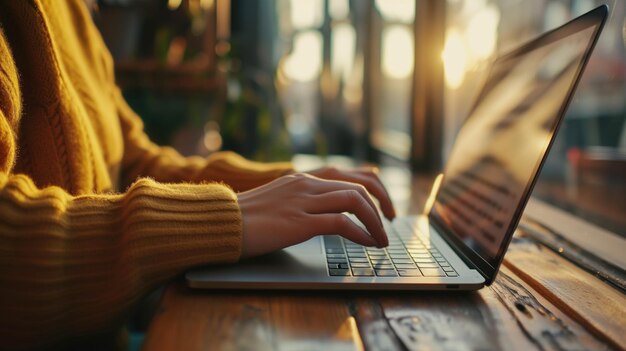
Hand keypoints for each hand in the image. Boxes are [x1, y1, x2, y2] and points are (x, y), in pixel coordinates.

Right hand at [237, 173, 388, 257]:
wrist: (220, 223)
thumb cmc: (245, 220)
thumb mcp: (277, 203)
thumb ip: (299, 204)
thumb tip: (320, 218)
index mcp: (302, 178)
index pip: (348, 176)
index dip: (372, 191)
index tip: (381, 207)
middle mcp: (306, 184)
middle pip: (359, 186)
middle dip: (382, 205)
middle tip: (390, 223)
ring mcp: (303, 201)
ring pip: (355, 201)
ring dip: (375, 222)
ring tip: (382, 239)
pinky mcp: (300, 222)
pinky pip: (342, 223)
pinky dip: (361, 233)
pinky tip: (368, 244)